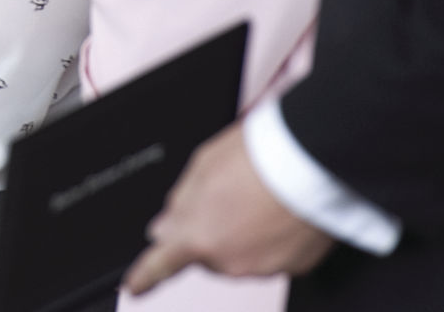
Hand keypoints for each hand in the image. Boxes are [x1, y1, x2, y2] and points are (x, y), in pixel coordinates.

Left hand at [123, 122, 335, 295]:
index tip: (133, 286)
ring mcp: (262, 267)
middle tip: (228, 197)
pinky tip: (278, 211)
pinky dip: (271, 238)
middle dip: (210, 231)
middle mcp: (228, 261)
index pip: (161, 264)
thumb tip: (164, 230)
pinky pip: (272, 255)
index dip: (144, 277)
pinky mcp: (294, 267)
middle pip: (206, 252)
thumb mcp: (201, 167)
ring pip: (239, 254)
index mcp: (196, 236)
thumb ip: (179, 204)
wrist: (310, 160)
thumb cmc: (256, 157)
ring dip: (242, 234)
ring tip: (258, 197)